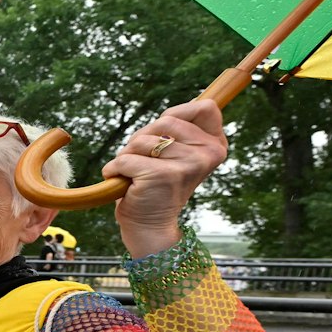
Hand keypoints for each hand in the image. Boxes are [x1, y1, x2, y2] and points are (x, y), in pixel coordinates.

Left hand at [105, 99, 226, 256]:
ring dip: (127, 155)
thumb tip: (181, 106)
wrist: (149, 225)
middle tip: (142, 160)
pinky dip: (115, 169)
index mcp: (216, 145)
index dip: (175, 114)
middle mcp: (208, 153)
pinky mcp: (163, 175)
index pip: (205, 107)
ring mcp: (188, 164)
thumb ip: (180, 131)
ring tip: (134, 174)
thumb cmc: (157, 185)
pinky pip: (125, 159)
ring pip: (141, 140)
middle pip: (165, 120)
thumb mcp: (177, 155)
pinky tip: (122, 182)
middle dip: (142, 138)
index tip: (163, 135)